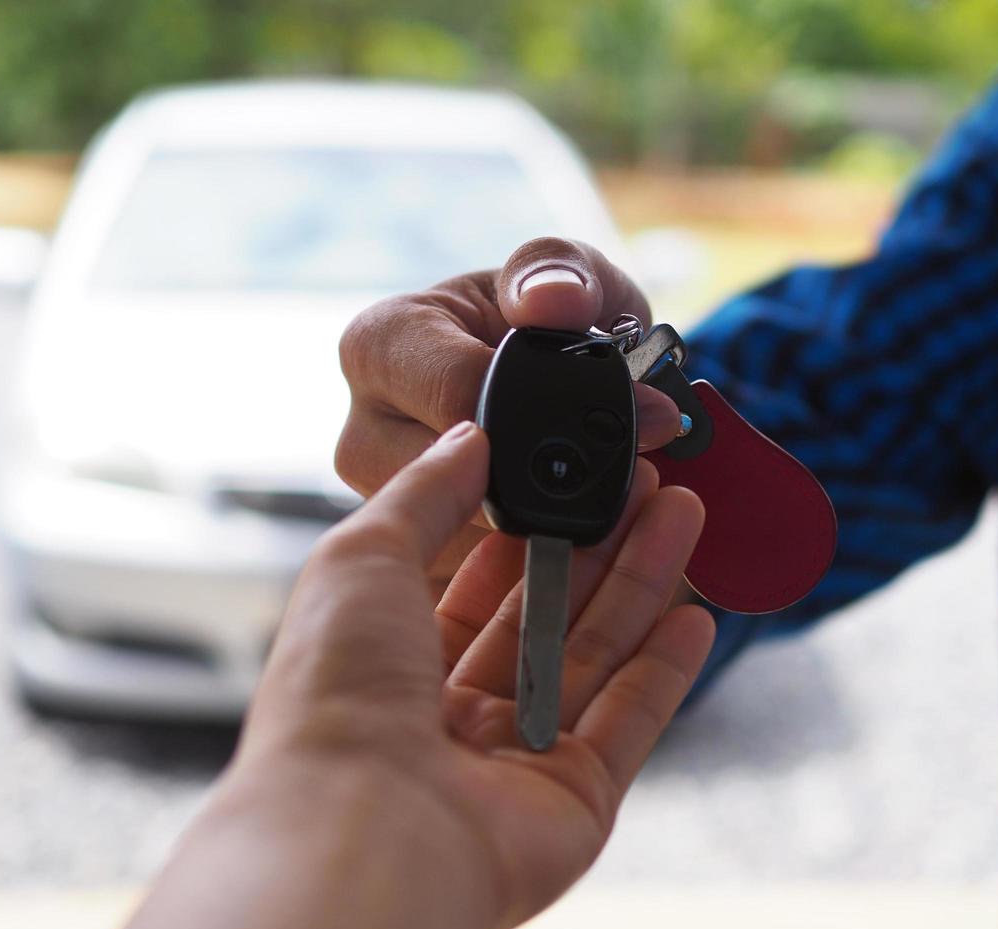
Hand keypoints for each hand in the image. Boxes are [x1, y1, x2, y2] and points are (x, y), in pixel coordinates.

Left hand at [91, 423, 713, 928]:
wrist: (362, 832)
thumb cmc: (337, 698)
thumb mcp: (360, 556)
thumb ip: (424, 492)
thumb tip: (470, 436)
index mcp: (391, 661)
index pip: (477, 582)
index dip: (530, 524)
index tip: (576, 471)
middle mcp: (453, 714)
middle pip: (547, 613)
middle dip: (600, 543)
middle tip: (649, 481)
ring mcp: (517, 760)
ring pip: (596, 656)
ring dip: (643, 583)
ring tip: (685, 511)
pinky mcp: (574, 800)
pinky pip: (632, 722)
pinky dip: (667, 669)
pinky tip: (697, 613)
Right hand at [335, 237, 683, 582]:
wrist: (546, 383)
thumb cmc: (544, 323)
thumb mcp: (566, 275)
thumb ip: (564, 273)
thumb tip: (556, 302)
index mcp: (382, 346)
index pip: (456, 394)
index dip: (549, 410)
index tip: (633, 416)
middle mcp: (365, 431)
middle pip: (454, 483)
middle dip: (552, 479)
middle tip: (632, 472)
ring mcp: (386, 508)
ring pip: (470, 544)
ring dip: (551, 529)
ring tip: (609, 497)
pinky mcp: (420, 565)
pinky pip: (479, 586)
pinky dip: (540, 566)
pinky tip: (582, 535)